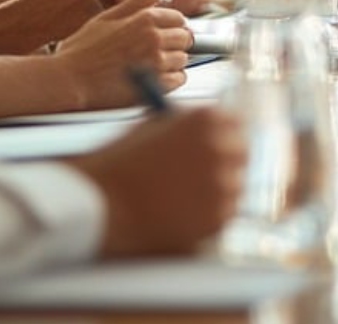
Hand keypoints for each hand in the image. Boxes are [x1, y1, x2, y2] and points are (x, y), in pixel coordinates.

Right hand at [50, 0, 193, 110]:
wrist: (69, 80)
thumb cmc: (81, 50)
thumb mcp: (104, 18)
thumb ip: (133, 4)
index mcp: (144, 19)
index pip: (177, 18)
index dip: (172, 26)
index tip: (165, 33)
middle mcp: (154, 38)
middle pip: (185, 37)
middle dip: (175, 43)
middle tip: (160, 49)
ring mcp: (157, 61)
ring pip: (183, 58)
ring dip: (173, 61)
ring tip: (154, 64)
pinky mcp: (156, 84)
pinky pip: (179, 79)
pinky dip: (172, 78)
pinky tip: (156, 77)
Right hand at [67, 107, 245, 257]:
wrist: (96, 205)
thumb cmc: (116, 165)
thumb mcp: (150, 127)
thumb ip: (183, 124)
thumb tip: (210, 128)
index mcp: (206, 119)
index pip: (235, 121)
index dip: (222, 134)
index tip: (216, 144)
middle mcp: (222, 148)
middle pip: (241, 152)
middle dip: (225, 161)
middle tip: (204, 174)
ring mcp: (223, 185)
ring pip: (234, 186)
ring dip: (216, 190)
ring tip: (179, 197)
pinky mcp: (218, 218)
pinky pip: (224, 214)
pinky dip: (208, 216)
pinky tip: (178, 215)